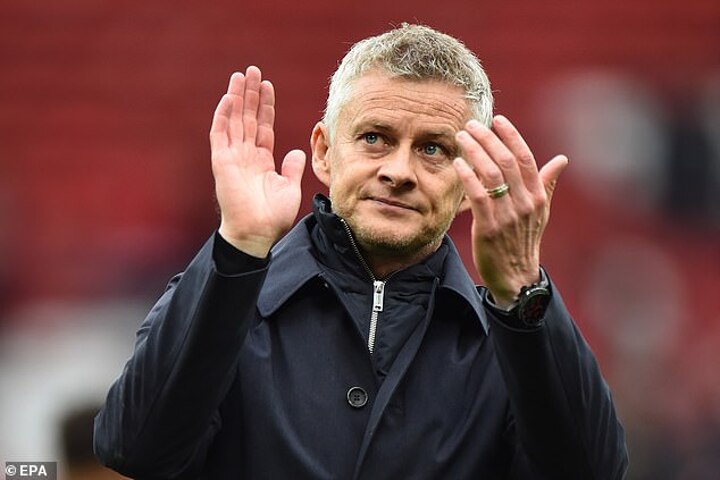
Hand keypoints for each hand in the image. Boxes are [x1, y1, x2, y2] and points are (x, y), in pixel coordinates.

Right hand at [210, 66, 305, 257]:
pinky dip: (223, 115)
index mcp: (261, 161)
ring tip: (242, 75)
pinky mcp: (222, 161)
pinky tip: (228, 97)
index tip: (269, 86)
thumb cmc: (273, 216)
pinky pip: (220, 134)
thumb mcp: (290, 187)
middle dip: (251, 94)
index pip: (263, 127)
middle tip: (254, 70)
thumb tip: (297, 150)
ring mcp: (232, 157)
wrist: (258, 232)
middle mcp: (245, 155)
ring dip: (237, 97)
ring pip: (234, 120)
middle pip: (248, 118)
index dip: (266, 106)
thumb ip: (292, 167)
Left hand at [452, 115, 567, 306]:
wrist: (516, 277)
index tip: (497, 119)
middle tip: (472, 124)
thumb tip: (562, 160)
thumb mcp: (540, 212)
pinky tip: (458, 163)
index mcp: (537, 196)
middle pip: (506, 162)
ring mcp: (508, 216)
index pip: (526, 158)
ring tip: (461, 137)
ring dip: (475, 152)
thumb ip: (546, 184)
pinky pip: (478, 196)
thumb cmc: (524, 241)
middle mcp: (525, 203)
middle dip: (488, 139)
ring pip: (491, 175)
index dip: (511, 136)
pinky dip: (468, 176)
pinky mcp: (489, 228)